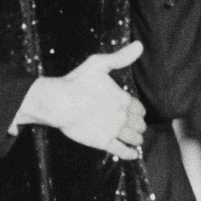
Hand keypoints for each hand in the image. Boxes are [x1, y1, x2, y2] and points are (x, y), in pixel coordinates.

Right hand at [13, 41, 145, 159]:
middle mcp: (122, 116)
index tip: (137, 113)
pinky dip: (130, 153)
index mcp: (123, 98)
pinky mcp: (103, 142)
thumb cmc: (77, 82)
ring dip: (137, 138)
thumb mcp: (100, 63)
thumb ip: (121, 57)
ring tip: (137, 139)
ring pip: (133, 138)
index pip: (139, 108)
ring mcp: (114, 130)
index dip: (139, 111)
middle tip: (138, 127)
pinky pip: (122, 151)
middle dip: (139, 125)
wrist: (60, 103)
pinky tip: (133, 154)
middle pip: (138, 124)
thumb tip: (139, 45)